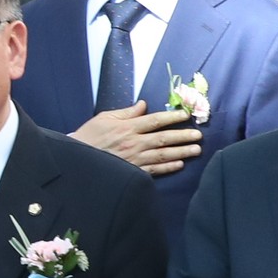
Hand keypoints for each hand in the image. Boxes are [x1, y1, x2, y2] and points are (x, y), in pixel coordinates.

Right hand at [73, 106, 203, 177]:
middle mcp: (134, 142)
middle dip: (183, 136)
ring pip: (162, 154)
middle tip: (199, 135)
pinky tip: (179, 164)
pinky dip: (167, 167)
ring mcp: (135, 159)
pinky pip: (154, 169)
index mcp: (128, 127)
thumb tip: (143, 105)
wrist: (78, 160)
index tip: (186, 115)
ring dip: (181, 152)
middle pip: (163, 138)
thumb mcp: (105, 118)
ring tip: (196, 150)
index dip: (172, 117)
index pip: (155, 120)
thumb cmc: (89, 136)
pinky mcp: (133, 171)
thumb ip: (126, 112)